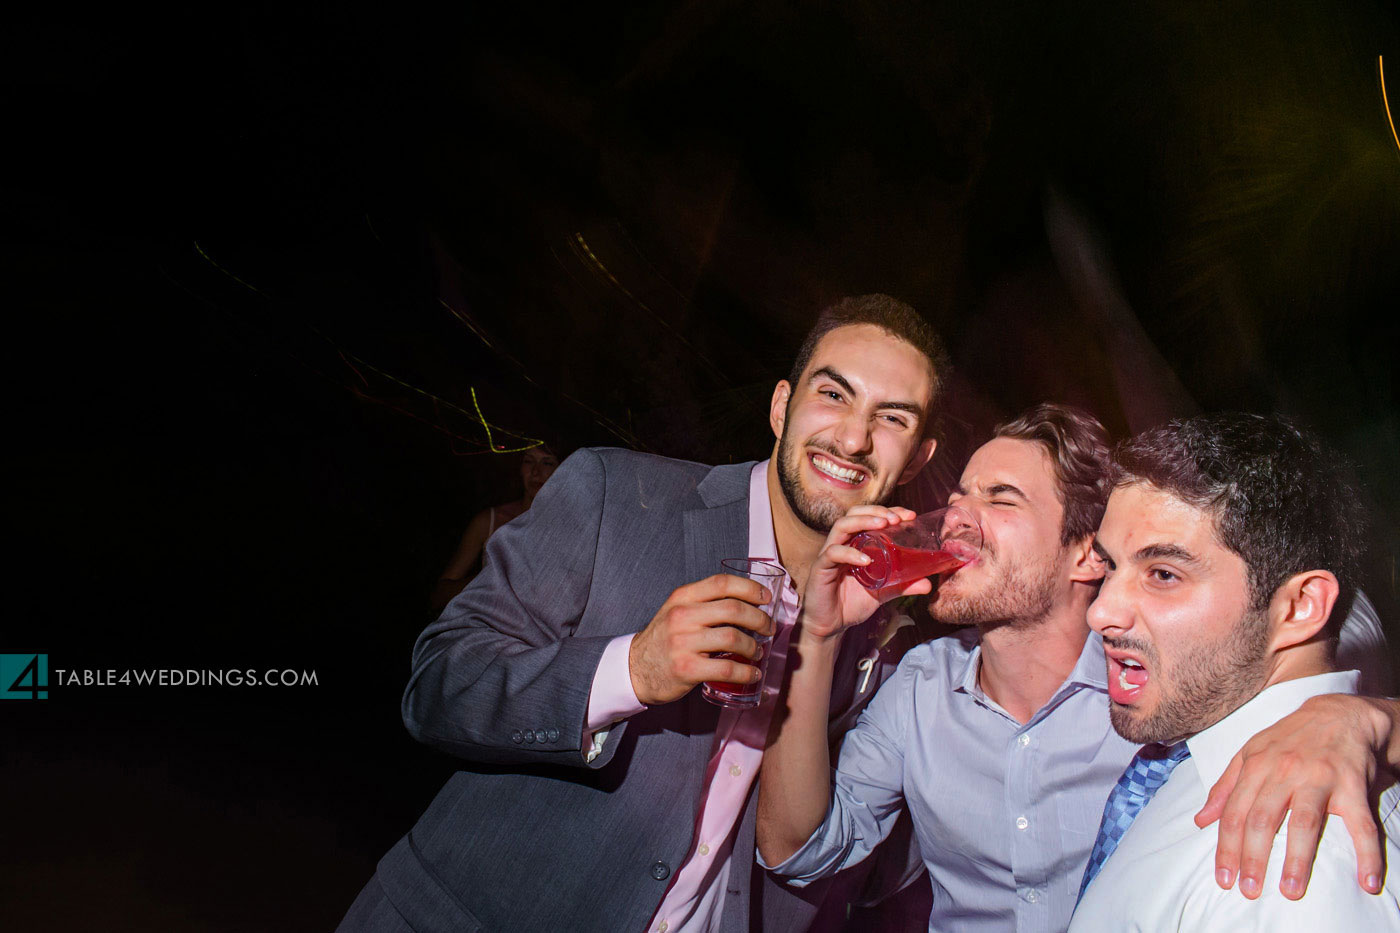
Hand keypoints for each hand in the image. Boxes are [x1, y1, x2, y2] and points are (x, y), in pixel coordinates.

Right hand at [629, 573, 775, 705]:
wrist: (635, 668)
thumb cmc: (664, 639)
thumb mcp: (677, 611)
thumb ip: (704, 603)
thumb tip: (748, 603)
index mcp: (683, 597)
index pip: (722, 583)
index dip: (750, 588)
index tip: (765, 598)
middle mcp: (682, 616)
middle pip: (733, 609)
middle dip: (759, 619)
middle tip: (768, 628)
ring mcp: (683, 643)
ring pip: (733, 638)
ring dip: (754, 646)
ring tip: (757, 652)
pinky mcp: (686, 669)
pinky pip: (726, 669)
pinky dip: (745, 672)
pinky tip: (752, 673)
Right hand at [799, 506, 932, 643]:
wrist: (832, 625)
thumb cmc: (853, 603)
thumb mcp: (884, 591)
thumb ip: (903, 585)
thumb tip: (928, 584)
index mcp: (856, 543)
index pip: (870, 516)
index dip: (889, 511)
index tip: (910, 515)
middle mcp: (842, 543)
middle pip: (854, 513)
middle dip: (876, 511)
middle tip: (896, 519)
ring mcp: (830, 554)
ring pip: (841, 526)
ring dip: (863, 521)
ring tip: (882, 525)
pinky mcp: (820, 568)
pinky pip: (833, 553)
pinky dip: (849, 553)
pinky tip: (866, 560)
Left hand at [1195, 692, 1389, 898]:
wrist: (1340, 715)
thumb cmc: (1288, 740)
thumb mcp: (1249, 755)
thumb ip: (1225, 788)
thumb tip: (1201, 821)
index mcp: (1256, 766)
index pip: (1235, 813)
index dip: (1227, 847)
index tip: (1223, 878)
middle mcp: (1284, 771)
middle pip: (1263, 819)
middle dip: (1253, 857)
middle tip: (1249, 890)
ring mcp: (1319, 778)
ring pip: (1304, 822)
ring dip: (1297, 860)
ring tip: (1290, 891)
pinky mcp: (1353, 786)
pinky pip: (1361, 824)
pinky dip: (1367, 853)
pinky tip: (1366, 881)